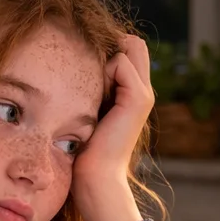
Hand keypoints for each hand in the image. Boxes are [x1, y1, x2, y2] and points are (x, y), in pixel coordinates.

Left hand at [71, 34, 153, 220]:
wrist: (96, 177)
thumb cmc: (84, 150)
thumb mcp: (87, 111)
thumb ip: (91, 89)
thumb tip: (75, 64)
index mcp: (132, 93)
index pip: (129, 49)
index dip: (109, 48)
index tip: (85, 71)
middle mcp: (143, 90)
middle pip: (134, 43)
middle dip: (109, 48)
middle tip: (88, 76)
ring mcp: (144, 94)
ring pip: (128, 47)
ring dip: (103, 62)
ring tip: (92, 94)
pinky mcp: (138, 98)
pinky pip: (120, 62)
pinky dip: (104, 72)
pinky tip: (96, 100)